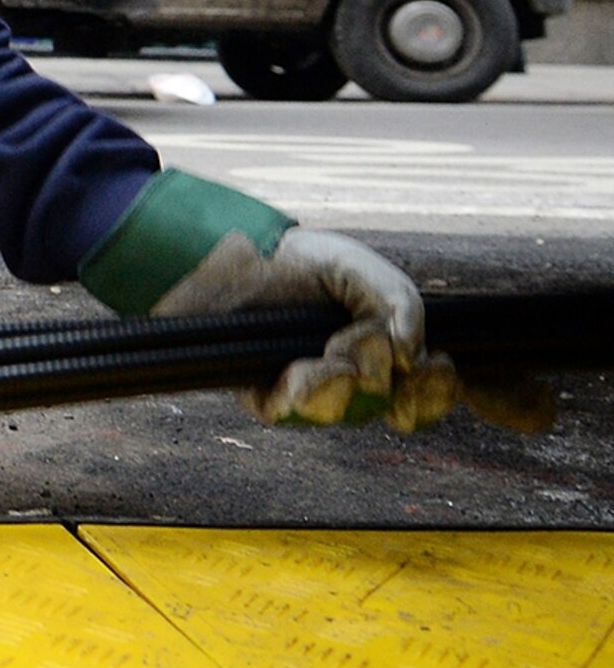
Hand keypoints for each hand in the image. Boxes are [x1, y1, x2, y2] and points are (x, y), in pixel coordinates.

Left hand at [85, 171, 539, 430]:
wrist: (229, 252)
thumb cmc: (294, 258)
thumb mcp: (357, 268)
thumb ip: (399, 301)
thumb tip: (415, 353)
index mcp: (376, 351)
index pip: (422, 391)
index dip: (435, 391)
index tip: (437, 368)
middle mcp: (346, 376)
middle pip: (388, 408)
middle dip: (384, 377)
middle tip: (362, 342)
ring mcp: (306, 389)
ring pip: (345, 414)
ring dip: (346, 385)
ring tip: (330, 353)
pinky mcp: (264, 396)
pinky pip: (296, 415)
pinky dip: (309, 394)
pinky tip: (305, 370)